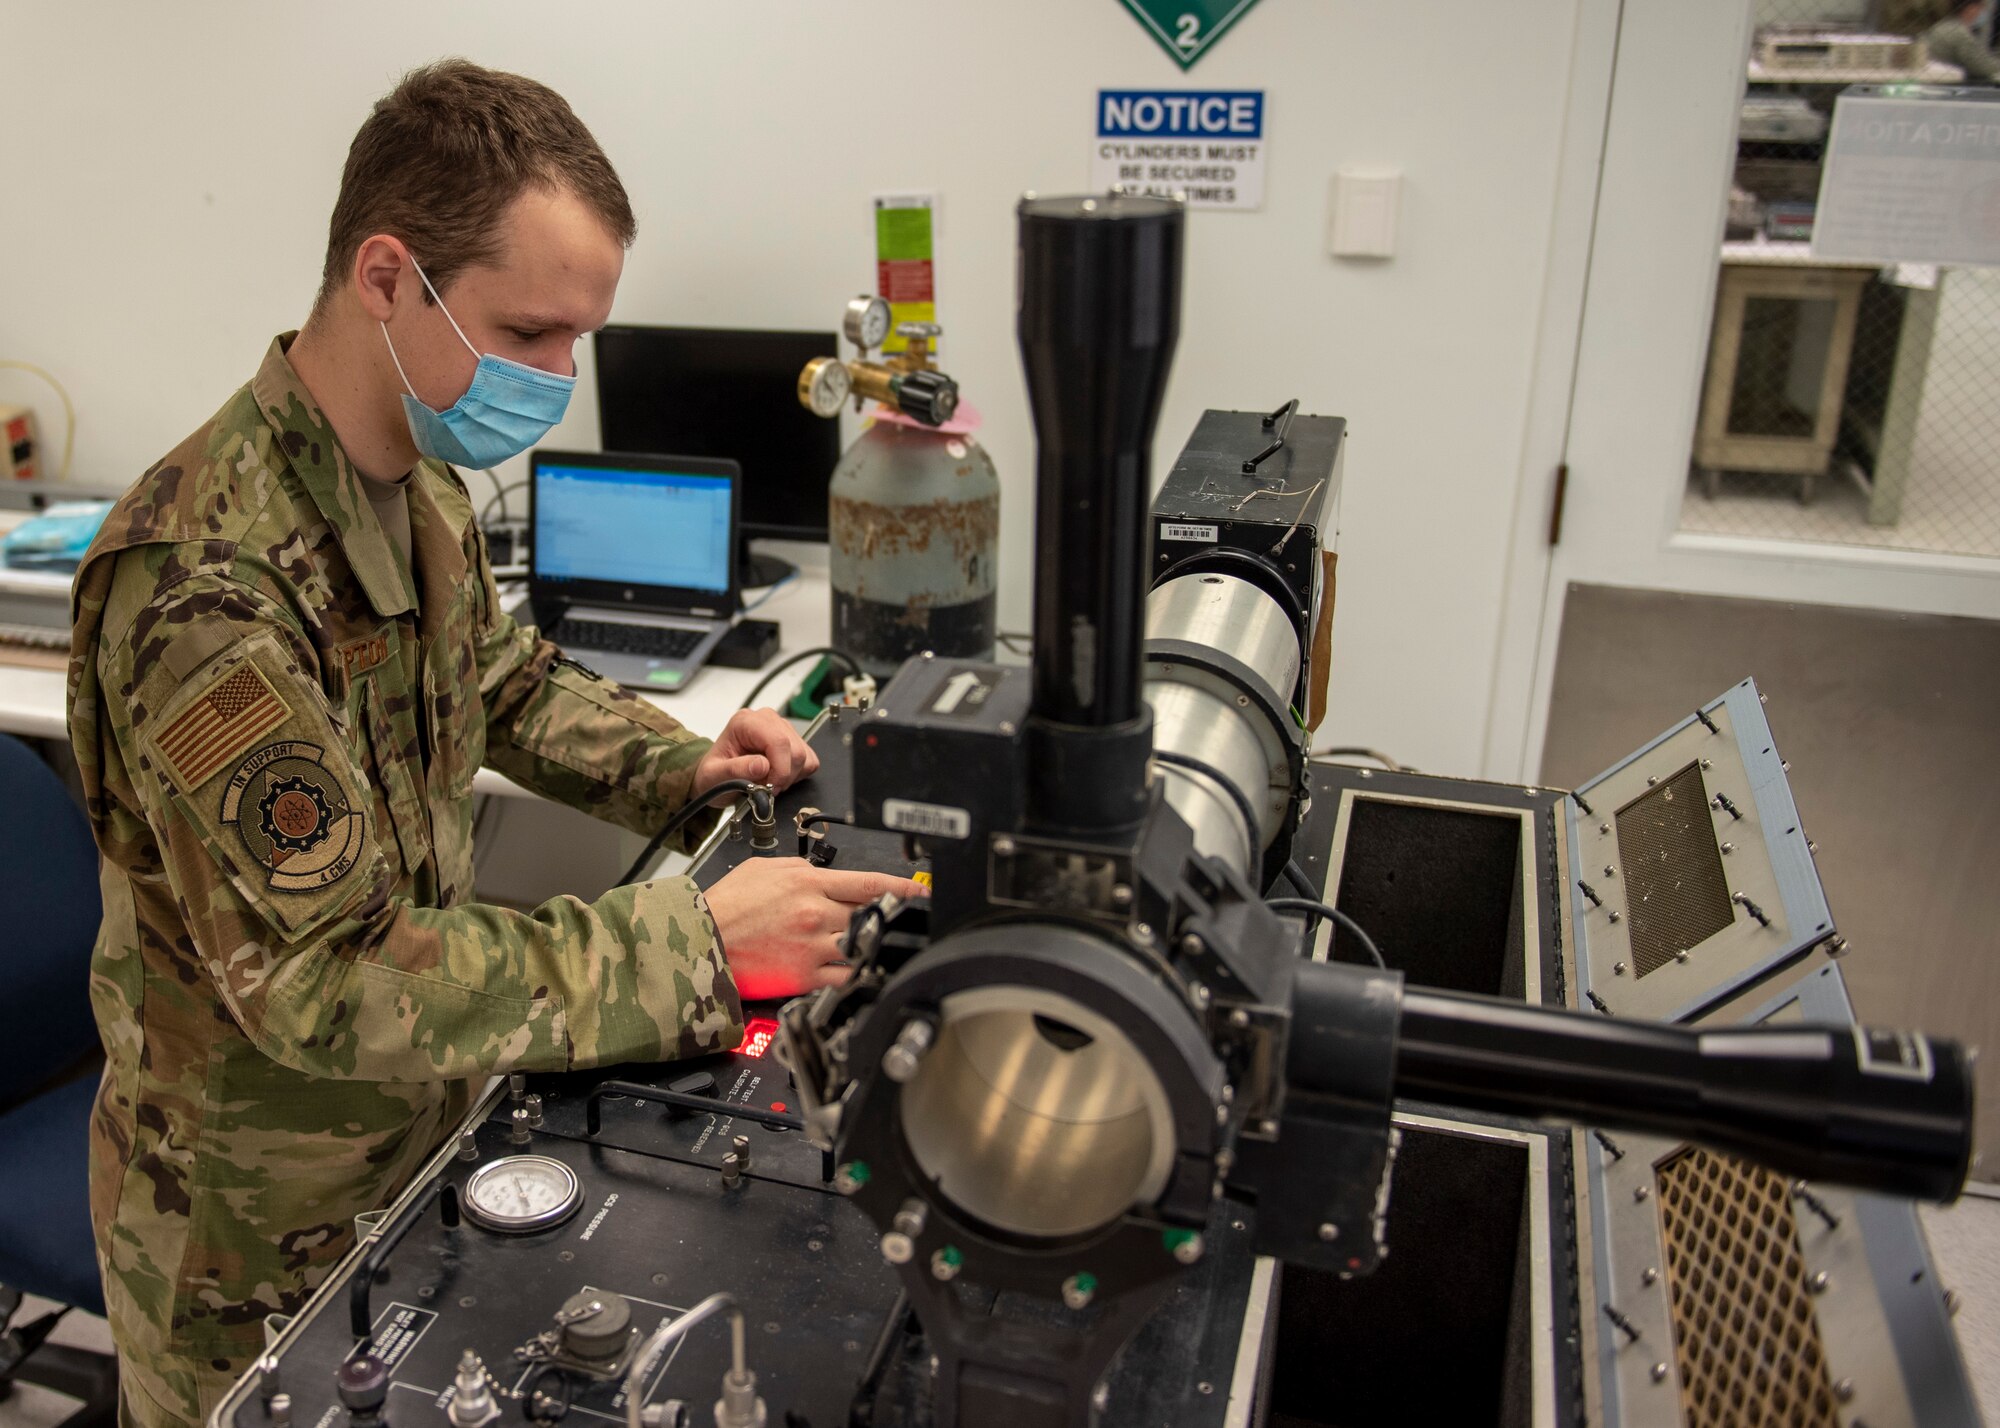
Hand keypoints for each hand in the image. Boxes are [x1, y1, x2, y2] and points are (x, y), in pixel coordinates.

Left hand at [693, 707, 818, 797]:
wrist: (716, 777)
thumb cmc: (713, 774)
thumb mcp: (714, 776)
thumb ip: (735, 770)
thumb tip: (762, 765)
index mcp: (745, 722)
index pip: (778, 741)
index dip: (779, 769)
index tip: (770, 788)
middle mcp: (766, 720)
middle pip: (795, 749)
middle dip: (783, 775)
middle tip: (766, 788)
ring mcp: (782, 728)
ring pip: (804, 756)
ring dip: (789, 776)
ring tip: (768, 781)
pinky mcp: (793, 741)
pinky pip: (809, 760)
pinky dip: (797, 775)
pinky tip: (778, 776)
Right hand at [704, 857, 926, 1000]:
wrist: (700, 939)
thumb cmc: (726, 904)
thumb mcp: (766, 869)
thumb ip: (803, 871)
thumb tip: (826, 875)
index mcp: (809, 884)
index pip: (869, 884)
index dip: (902, 888)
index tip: (920, 892)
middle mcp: (816, 914)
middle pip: (870, 915)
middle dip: (886, 918)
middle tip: (897, 921)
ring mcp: (813, 947)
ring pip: (863, 946)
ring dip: (873, 946)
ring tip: (879, 946)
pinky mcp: (805, 976)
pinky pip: (845, 977)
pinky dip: (857, 973)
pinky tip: (861, 970)